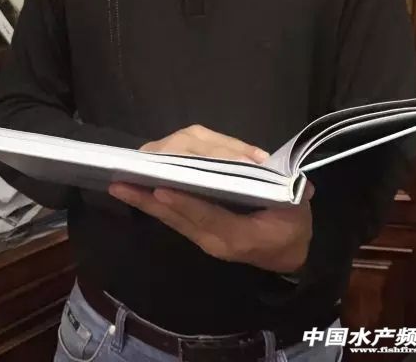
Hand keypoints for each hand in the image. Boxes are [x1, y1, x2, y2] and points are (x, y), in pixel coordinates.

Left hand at [108, 124, 313, 273]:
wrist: (290, 253)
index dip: (184, 201)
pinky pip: (172, 217)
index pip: (206, 215)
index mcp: (238, 235)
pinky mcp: (198, 230)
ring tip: (119, 184)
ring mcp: (203, 237)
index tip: (160, 188)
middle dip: (150, 196)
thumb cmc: (292, 225)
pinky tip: (135, 190)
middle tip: (123, 180)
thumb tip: (257, 162)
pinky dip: (153, 202)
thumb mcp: (295, 205)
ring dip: (144, 200)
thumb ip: (280, 187)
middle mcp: (213, 238)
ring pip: (169, 217)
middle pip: (178, 216)